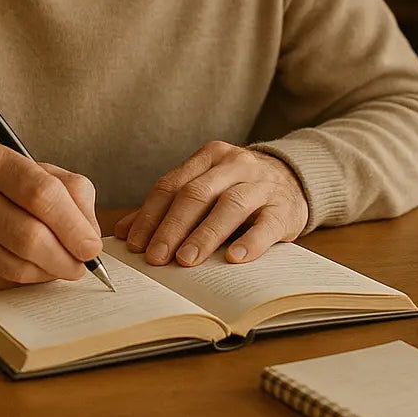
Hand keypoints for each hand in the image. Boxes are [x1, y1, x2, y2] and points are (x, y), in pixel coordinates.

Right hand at [0, 141, 102, 289]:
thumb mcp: (27, 171)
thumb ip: (67, 191)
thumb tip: (90, 234)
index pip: (42, 192)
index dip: (73, 224)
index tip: (92, 246)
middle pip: (31, 234)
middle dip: (66, 256)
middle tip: (82, 265)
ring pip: (17, 264)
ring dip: (48, 272)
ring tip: (60, 267)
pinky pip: (0, 280)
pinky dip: (25, 280)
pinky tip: (30, 270)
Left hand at [112, 142, 308, 267]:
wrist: (294, 178)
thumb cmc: (238, 188)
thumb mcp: (205, 187)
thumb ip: (167, 207)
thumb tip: (123, 232)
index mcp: (209, 156)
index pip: (172, 184)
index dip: (151, 215)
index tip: (136, 244)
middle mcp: (234, 165)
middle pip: (197, 194)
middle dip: (172, 227)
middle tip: (156, 257)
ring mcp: (261, 184)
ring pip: (229, 206)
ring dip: (204, 235)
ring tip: (186, 260)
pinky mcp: (284, 208)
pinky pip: (266, 225)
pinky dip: (250, 242)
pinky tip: (234, 259)